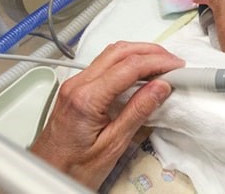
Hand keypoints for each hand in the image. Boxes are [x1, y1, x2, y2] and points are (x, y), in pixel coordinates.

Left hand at [30, 42, 183, 189]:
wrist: (47, 173)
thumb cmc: (73, 167)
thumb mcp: (113, 144)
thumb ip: (137, 112)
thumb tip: (160, 87)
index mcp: (86, 98)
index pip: (129, 67)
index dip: (157, 62)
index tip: (176, 67)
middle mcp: (77, 85)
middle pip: (119, 51)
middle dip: (150, 52)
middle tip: (173, 62)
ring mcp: (74, 84)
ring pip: (110, 54)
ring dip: (138, 54)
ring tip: (161, 65)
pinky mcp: (75, 89)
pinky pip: (104, 65)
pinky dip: (126, 63)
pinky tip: (140, 73)